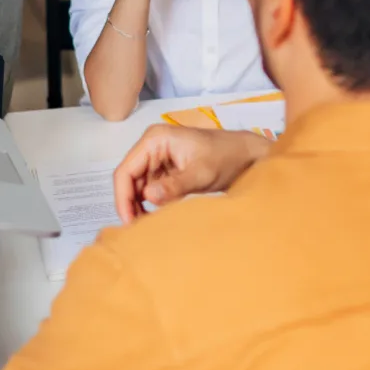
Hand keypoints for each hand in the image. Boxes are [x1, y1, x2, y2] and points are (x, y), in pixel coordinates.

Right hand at [112, 124, 269, 222]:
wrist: (247, 156)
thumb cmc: (226, 157)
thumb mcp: (201, 174)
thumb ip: (175, 185)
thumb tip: (148, 196)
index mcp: (155, 140)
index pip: (125, 171)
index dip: (122, 198)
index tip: (128, 221)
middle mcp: (151, 147)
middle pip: (129, 180)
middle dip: (130, 204)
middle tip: (137, 229)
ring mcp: (158, 159)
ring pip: (137, 187)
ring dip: (139, 207)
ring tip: (147, 226)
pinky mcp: (166, 170)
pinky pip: (150, 189)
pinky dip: (150, 205)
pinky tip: (156, 219)